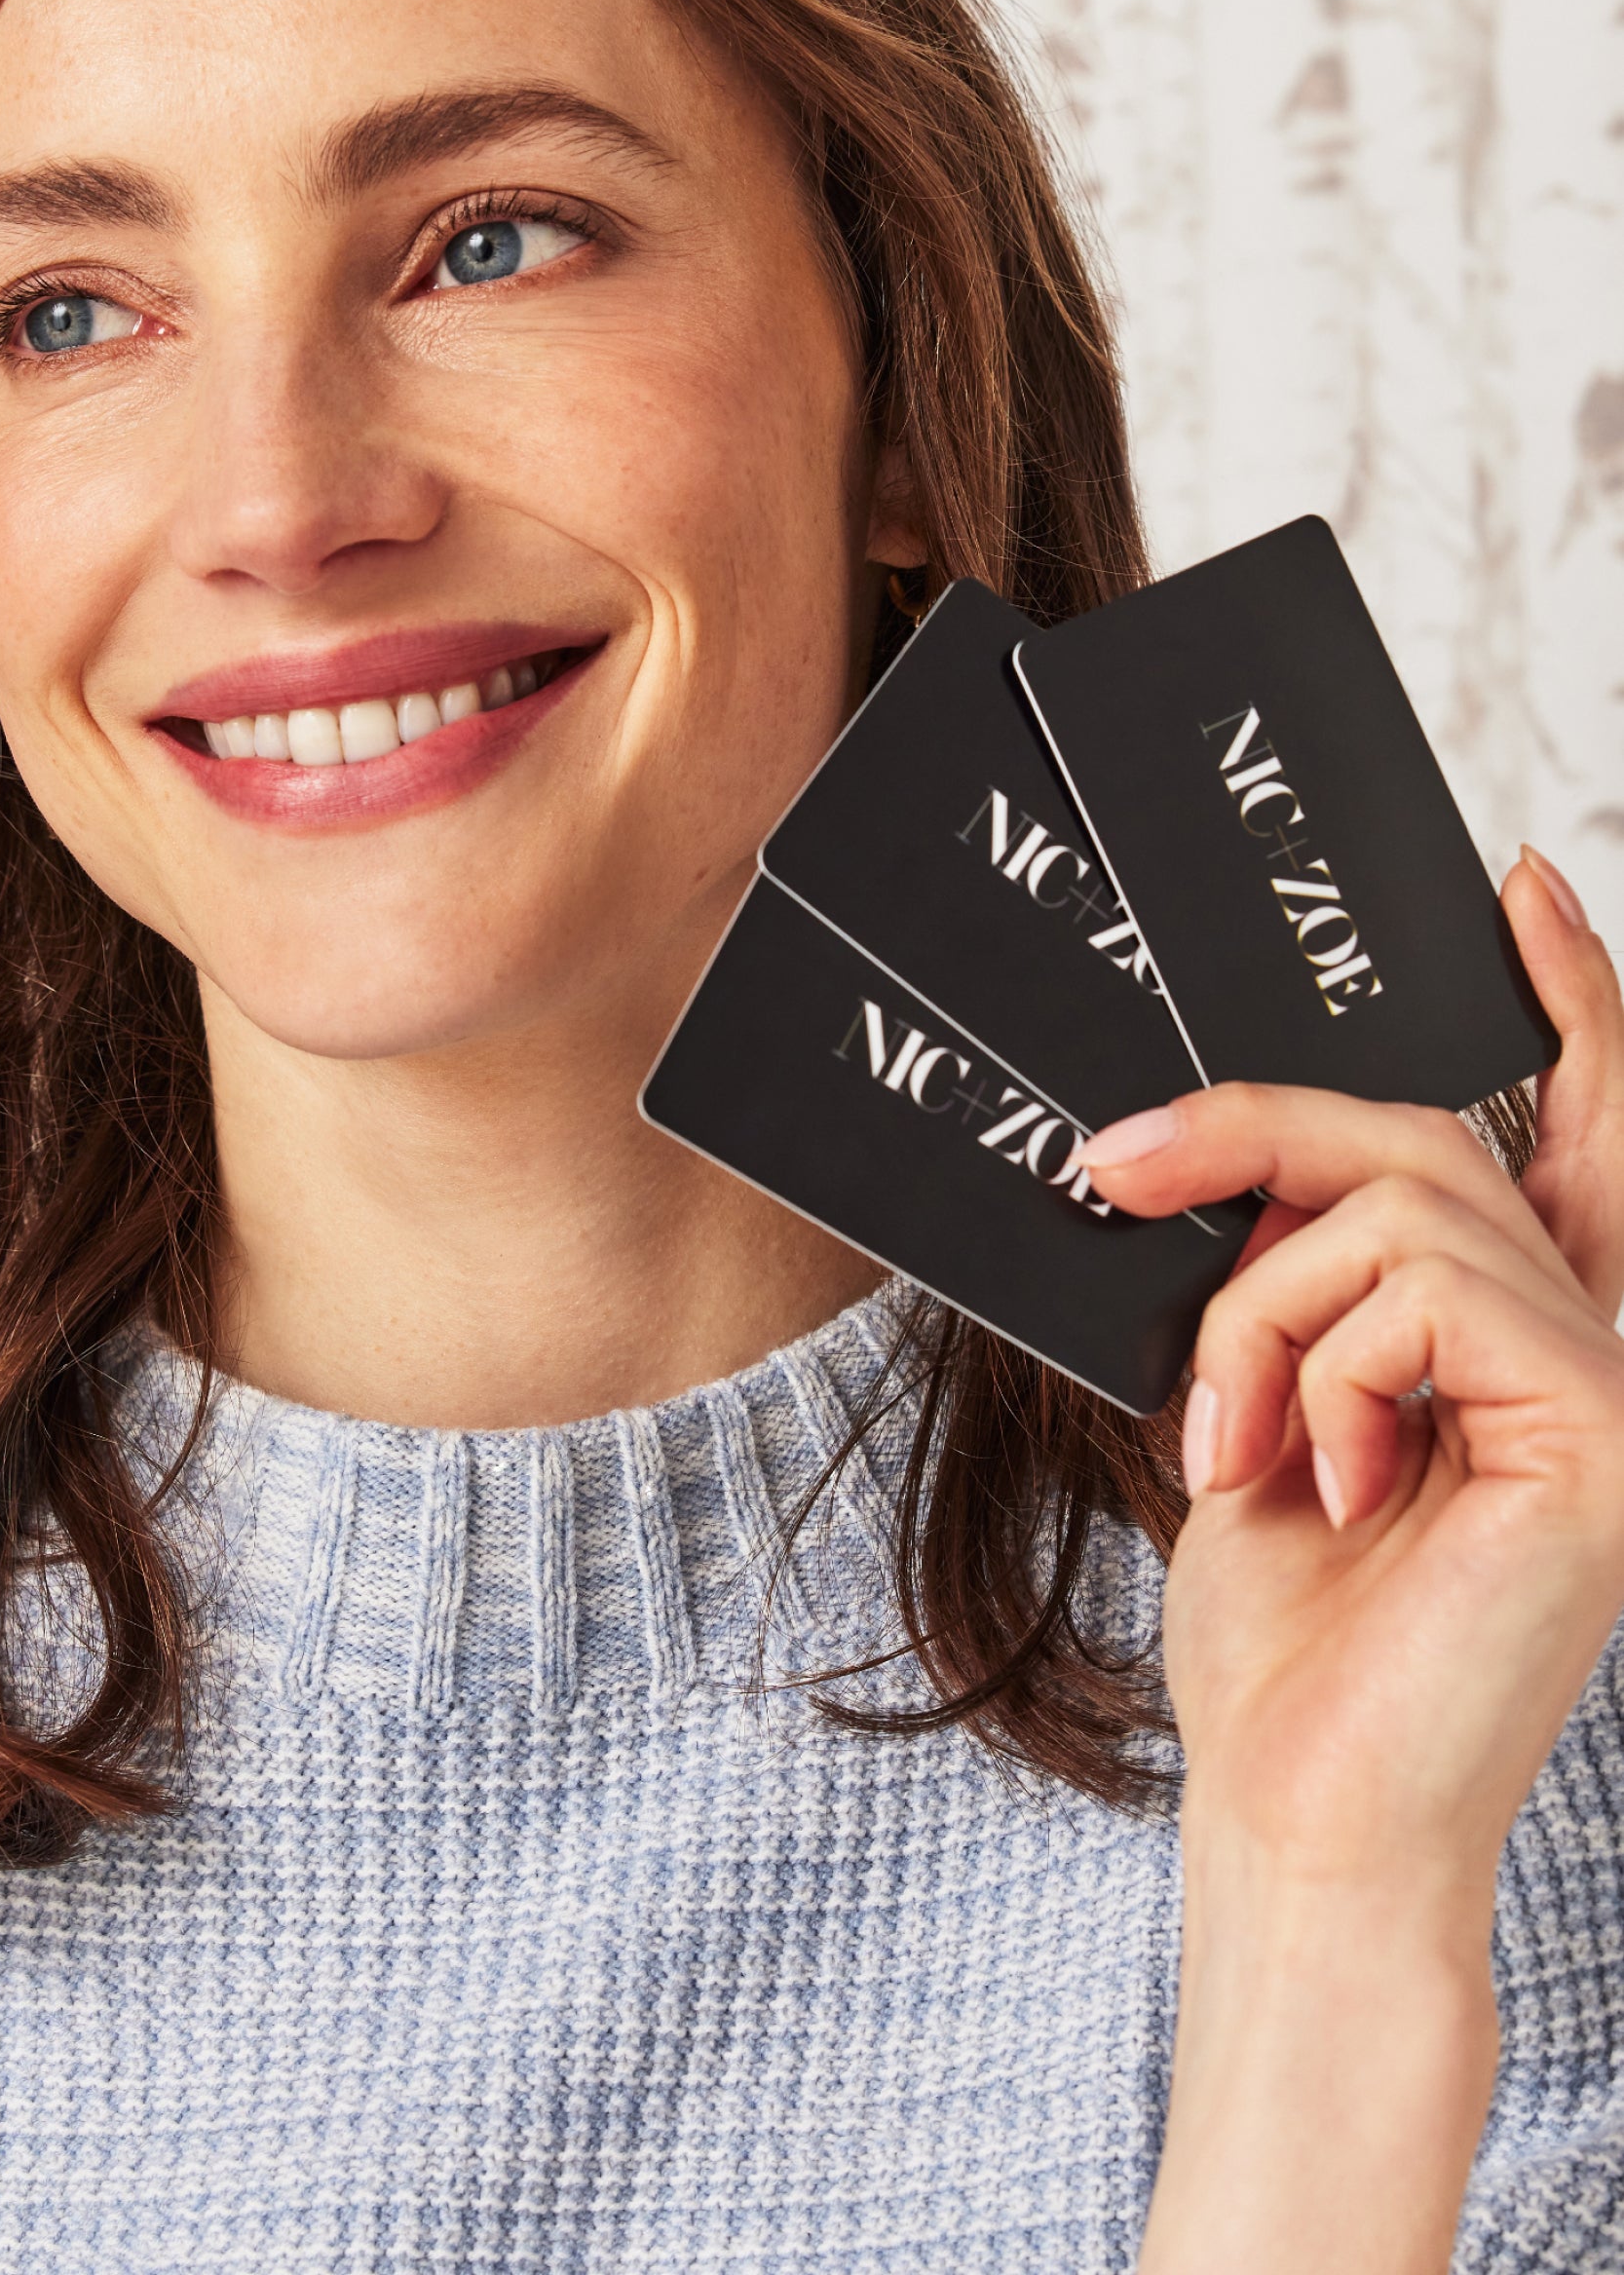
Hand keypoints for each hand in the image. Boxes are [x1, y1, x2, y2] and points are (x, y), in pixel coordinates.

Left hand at [1087, 849, 1623, 2271]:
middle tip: (1110, 1166)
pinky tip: (1310, 1484)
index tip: (1512, 890)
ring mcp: (1612, 1386)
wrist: (1303, 1794)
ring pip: (1395, 1206)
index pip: (1582, 1136)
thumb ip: (1299, 1274)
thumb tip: (1225, 1153)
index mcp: (1527, 1340)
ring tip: (1227, 1440)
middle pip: (1427, 1138)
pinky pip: (1413, 1288)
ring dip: (1257, 1307)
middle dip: (1252, 1129)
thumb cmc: (1285, 1624)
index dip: (1570, 1003)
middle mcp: (1595, 1347)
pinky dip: (1310, 1365)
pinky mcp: (1599, 1424)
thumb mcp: (1270, 1395)